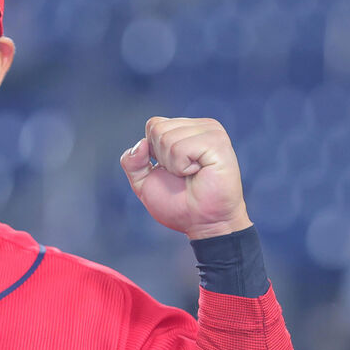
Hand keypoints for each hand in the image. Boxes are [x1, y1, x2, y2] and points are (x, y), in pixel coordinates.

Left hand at [119, 116, 251, 239]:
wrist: (203, 224)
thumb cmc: (178, 204)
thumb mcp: (144, 182)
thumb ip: (132, 162)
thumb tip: (141, 144)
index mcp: (187, 129)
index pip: (153, 124)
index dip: (152, 152)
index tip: (172, 170)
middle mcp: (201, 126)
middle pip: (157, 129)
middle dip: (162, 159)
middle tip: (183, 174)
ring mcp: (212, 132)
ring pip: (166, 138)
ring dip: (173, 165)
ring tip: (192, 174)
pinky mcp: (217, 142)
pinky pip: (180, 148)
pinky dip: (182, 167)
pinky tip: (199, 173)